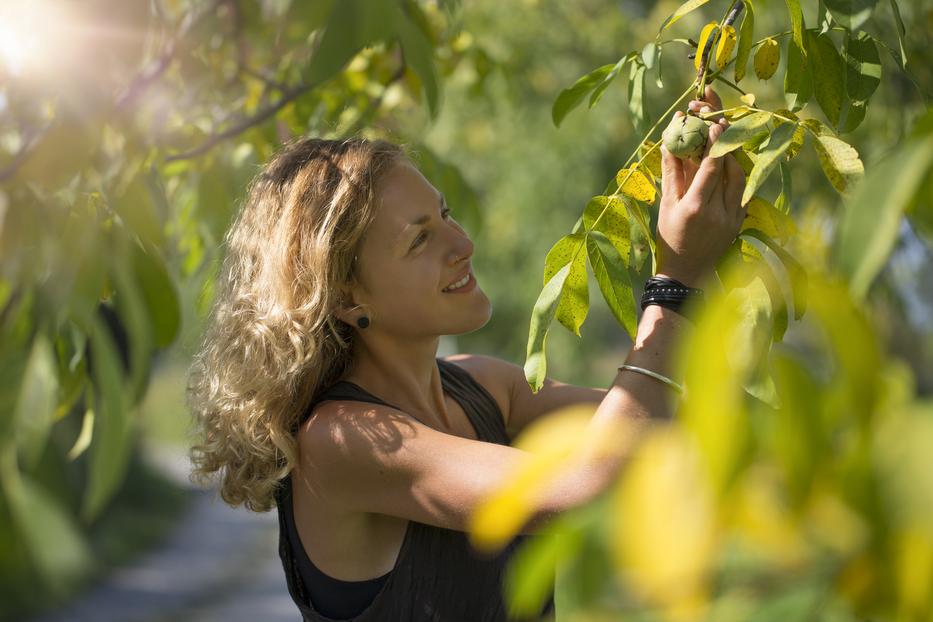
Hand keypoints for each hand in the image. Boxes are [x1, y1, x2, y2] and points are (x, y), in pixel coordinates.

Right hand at [655, 86, 746, 288]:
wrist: (686, 273)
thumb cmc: (670, 237)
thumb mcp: (666, 205)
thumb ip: (671, 171)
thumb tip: (671, 138)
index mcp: (696, 207)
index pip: (712, 167)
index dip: (716, 141)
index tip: (715, 120)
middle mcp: (719, 212)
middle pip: (729, 167)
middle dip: (725, 141)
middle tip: (719, 120)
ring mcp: (733, 217)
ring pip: (739, 177)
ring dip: (732, 155)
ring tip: (722, 139)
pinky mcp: (740, 221)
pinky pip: (742, 190)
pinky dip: (735, 173)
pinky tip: (727, 163)